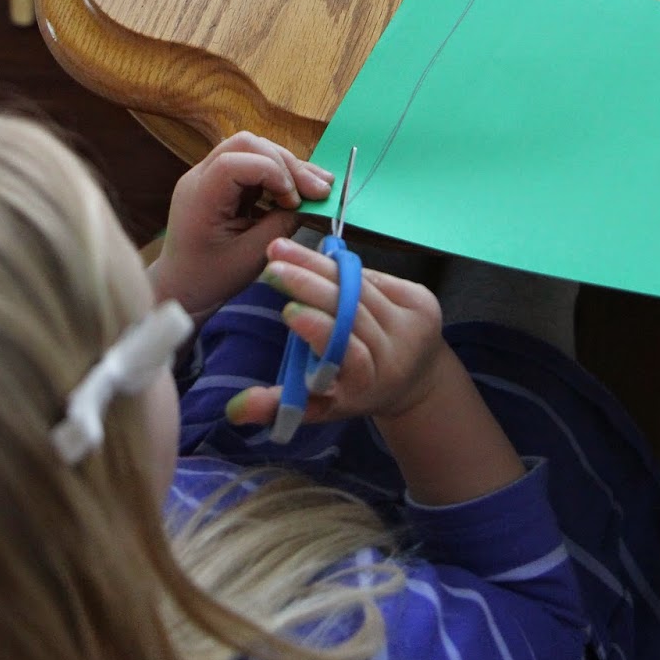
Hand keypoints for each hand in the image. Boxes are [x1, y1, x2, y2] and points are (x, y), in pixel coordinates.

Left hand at [148, 133, 332, 321]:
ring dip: (287, 166)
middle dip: (286, 163)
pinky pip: (253, 164)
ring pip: (254, 149)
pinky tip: (300, 190)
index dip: (272, 172)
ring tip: (318, 187)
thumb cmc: (212, 278)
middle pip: (247, 144)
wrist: (182, 288)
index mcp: (200, 196)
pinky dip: (279, 175)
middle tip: (317, 190)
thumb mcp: (252, 256)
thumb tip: (312, 202)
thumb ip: (281, 225)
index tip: (293, 201)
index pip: (236, 161)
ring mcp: (208, 175)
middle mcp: (199, 176)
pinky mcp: (220, 181)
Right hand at [226, 234, 446, 427]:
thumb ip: (279, 406)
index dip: (322, 332)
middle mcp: (398, 355)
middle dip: (310, 286)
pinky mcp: (424, 300)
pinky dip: (343, 268)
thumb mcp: (318, 406)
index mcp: (371, 386)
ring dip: (319, 265)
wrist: (414, 377)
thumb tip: (235, 410)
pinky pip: (374, 277)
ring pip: (361, 287)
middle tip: (273, 267)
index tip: (291, 311)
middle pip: (353, 312)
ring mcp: (415, 325)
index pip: (350, 355)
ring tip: (282, 250)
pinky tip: (315, 257)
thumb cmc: (354, 391)